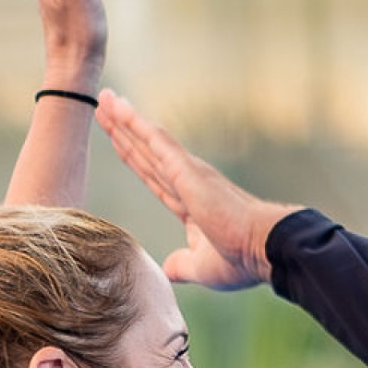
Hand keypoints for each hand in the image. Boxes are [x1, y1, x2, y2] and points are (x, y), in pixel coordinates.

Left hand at [97, 93, 301, 290]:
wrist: (263, 249)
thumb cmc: (242, 259)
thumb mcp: (203, 267)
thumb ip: (183, 265)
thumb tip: (168, 269)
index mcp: (190, 205)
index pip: (153, 176)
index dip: (133, 157)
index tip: (116, 138)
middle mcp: (188, 182)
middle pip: (146, 153)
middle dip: (123, 130)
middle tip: (104, 105)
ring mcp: (188, 174)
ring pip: (148, 142)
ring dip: (124, 120)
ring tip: (105, 98)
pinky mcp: (188, 171)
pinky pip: (157, 142)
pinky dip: (137, 124)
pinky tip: (120, 108)